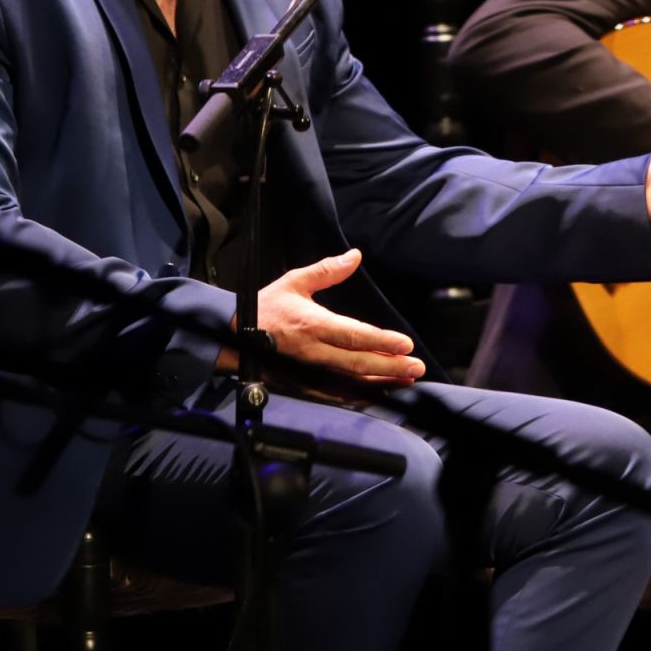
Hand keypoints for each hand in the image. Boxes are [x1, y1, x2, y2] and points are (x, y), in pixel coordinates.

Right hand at [238, 248, 425, 384]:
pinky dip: (360, 395)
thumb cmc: (266, 307)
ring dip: (381, 382)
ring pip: (351, 381)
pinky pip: (336, 393)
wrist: (233, 335)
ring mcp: (309, 371)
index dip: (381, 341)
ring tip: (406, 379)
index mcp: (312, 324)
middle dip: (390, 367)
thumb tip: (355, 256)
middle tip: (416, 367)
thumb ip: (327, 270)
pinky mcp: (304, 383)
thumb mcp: (295, 281)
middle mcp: (313, 351)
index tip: (406, 344)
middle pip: (358, 363)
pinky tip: (378, 393)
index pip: (353, 334)